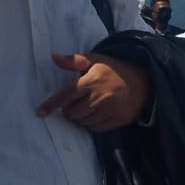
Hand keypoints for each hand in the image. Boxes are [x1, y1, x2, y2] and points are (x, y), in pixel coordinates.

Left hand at [36, 53, 151, 130]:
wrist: (145, 81)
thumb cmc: (115, 70)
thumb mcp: (97, 60)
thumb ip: (74, 60)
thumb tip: (53, 57)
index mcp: (93, 80)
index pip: (66, 95)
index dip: (51, 104)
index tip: (40, 112)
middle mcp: (101, 96)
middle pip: (72, 112)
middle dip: (71, 109)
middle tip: (79, 101)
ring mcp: (110, 110)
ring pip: (83, 122)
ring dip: (82, 117)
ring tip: (90, 106)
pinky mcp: (117, 120)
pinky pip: (95, 128)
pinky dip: (93, 123)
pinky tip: (99, 113)